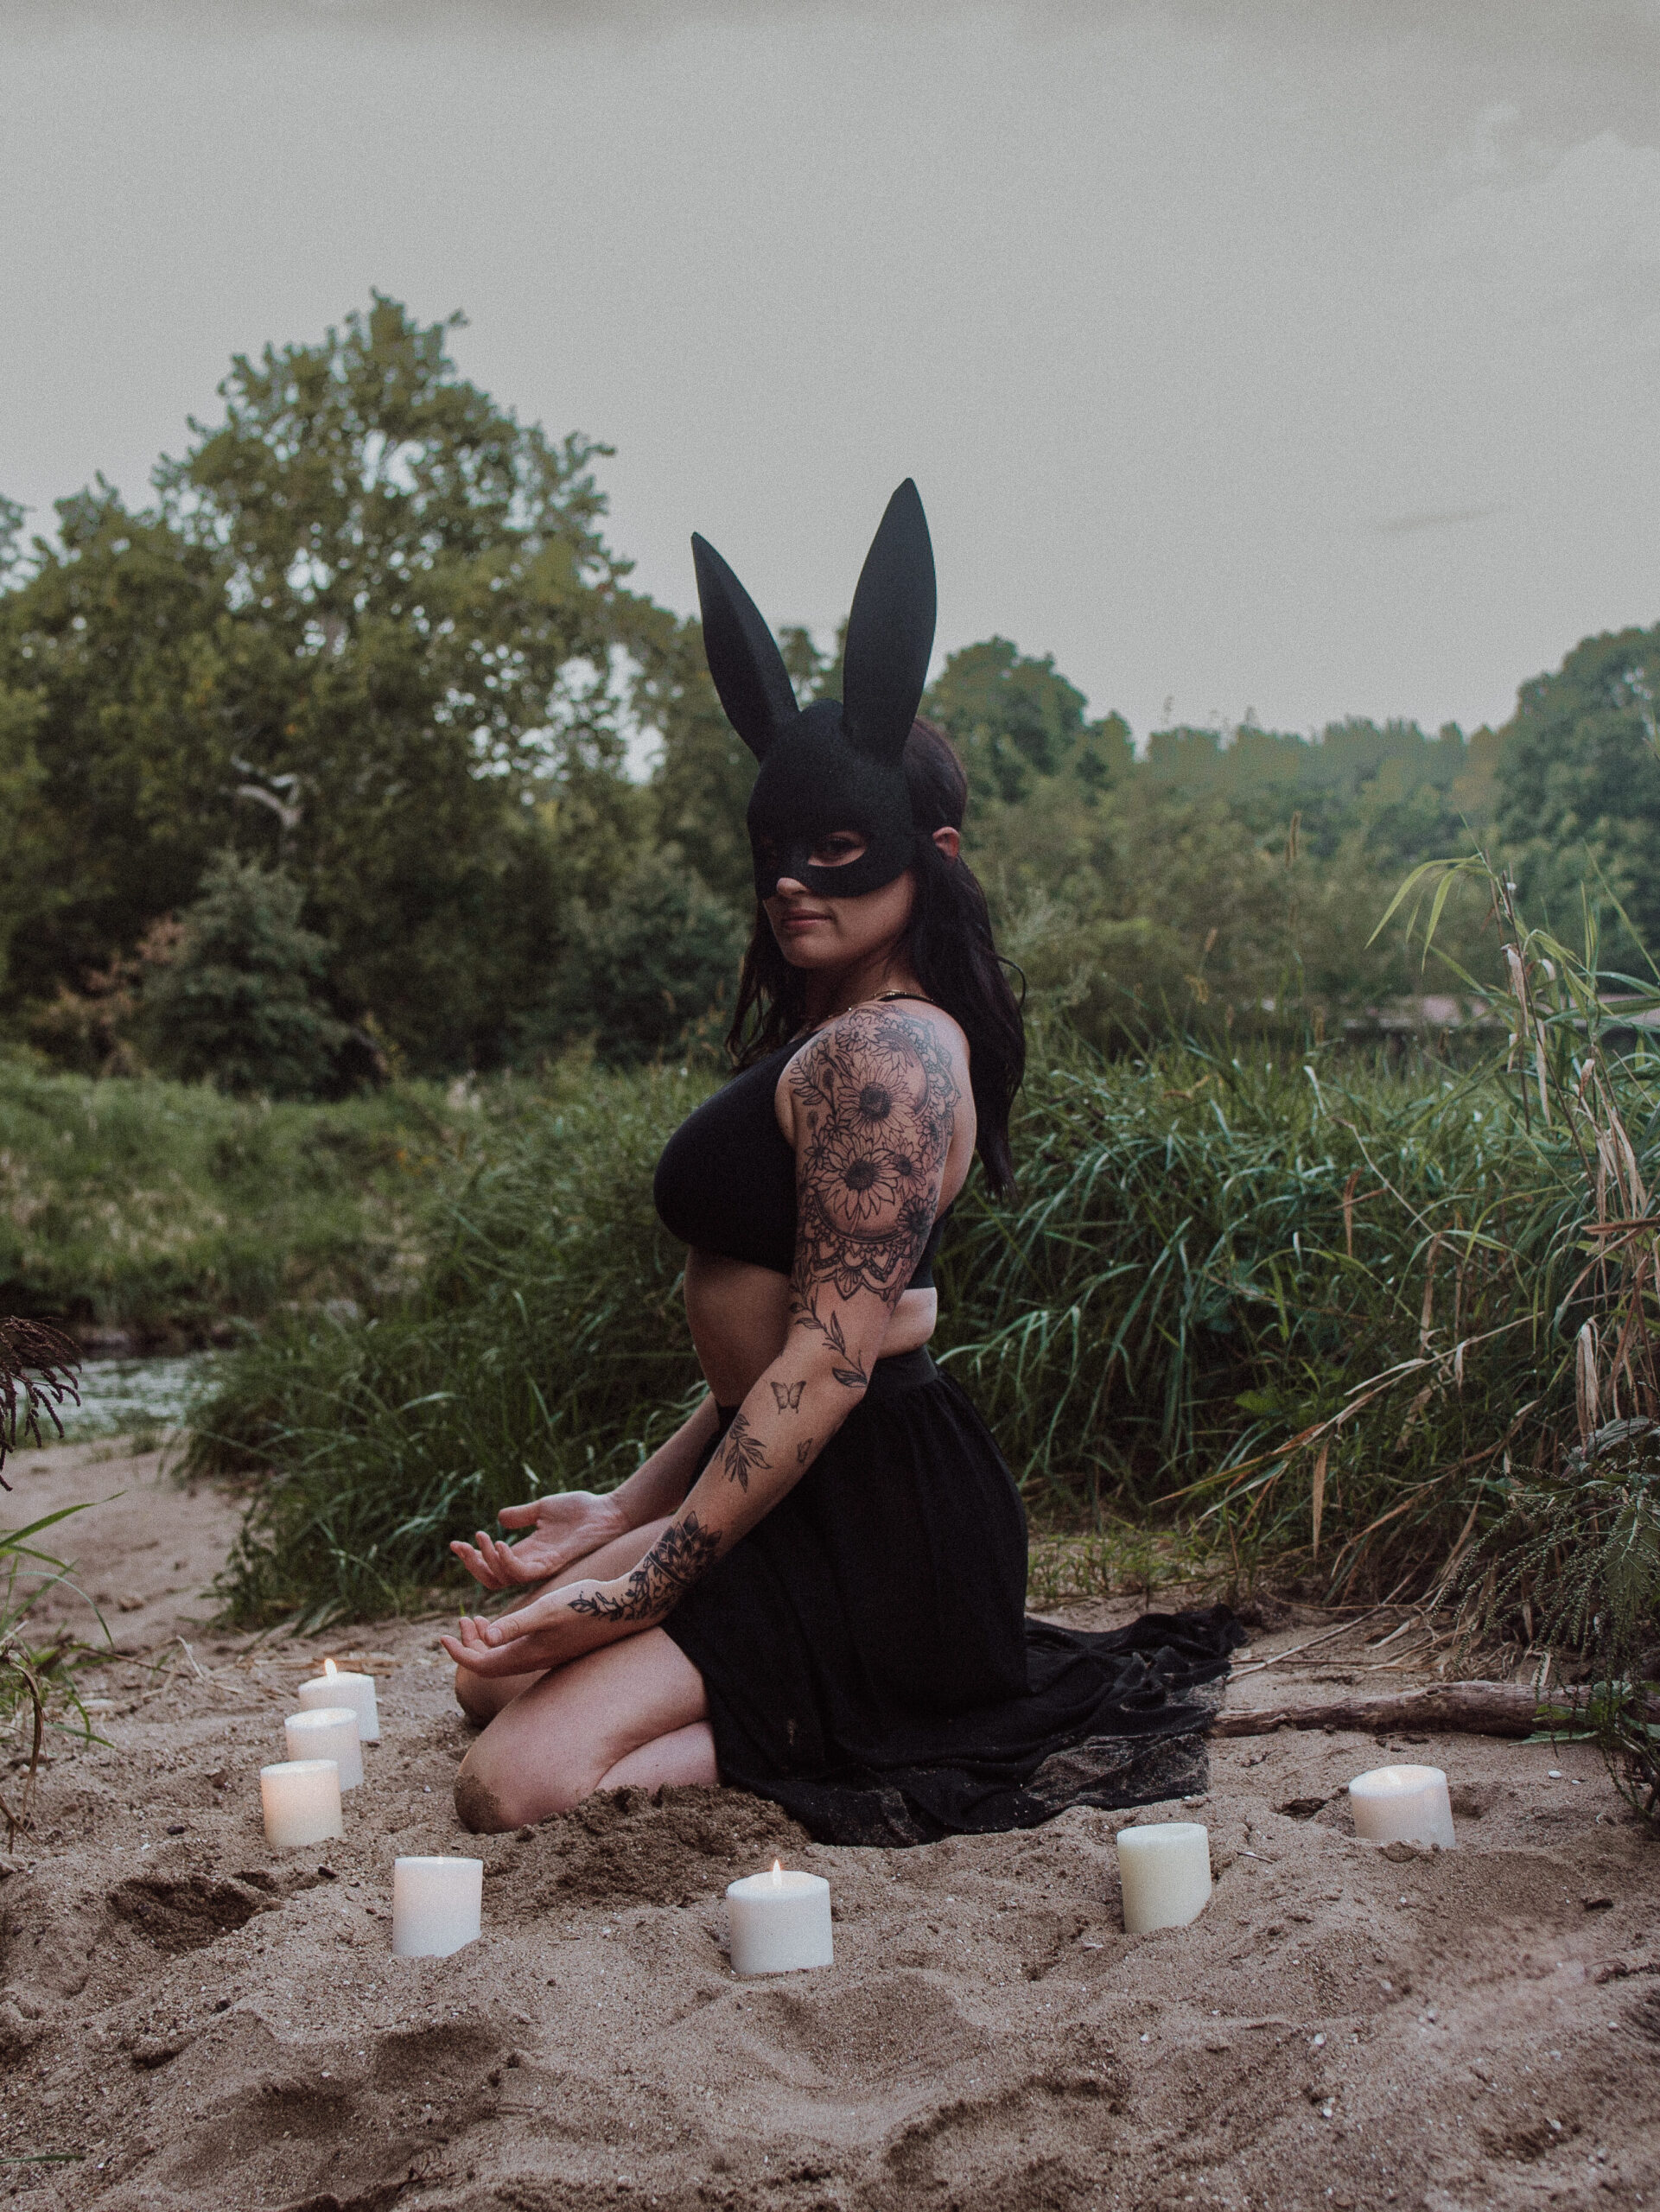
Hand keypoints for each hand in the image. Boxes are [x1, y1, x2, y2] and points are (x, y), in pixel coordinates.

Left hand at [439, 1584, 604, 1676]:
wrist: (623, 1607)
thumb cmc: (584, 1605)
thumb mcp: (546, 1610)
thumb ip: (516, 1625)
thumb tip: (486, 1638)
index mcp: (527, 1655)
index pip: (481, 1665)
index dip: (459, 1654)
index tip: (442, 1636)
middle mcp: (534, 1659)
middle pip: (489, 1664)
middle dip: (468, 1646)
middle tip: (460, 1621)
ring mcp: (545, 1653)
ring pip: (503, 1656)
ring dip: (484, 1641)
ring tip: (474, 1619)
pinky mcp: (554, 1644)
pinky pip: (518, 1648)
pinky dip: (503, 1636)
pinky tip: (507, 1619)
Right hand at [449, 1491, 625, 1590]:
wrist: (608, 1511)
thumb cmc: (581, 1510)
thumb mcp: (543, 1509)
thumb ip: (521, 1516)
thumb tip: (499, 1517)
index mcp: (527, 1553)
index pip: (492, 1567)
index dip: (472, 1559)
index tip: (453, 1544)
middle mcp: (532, 1565)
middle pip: (492, 1579)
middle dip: (472, 1565)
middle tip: (461, 1545)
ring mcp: (542, 1567)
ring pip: (504, 1579)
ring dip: (487, 1561)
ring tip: (481, 1539)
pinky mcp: (554, 1564)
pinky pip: (524, 1572)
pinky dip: (508, 1562)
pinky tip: (500, 1544)